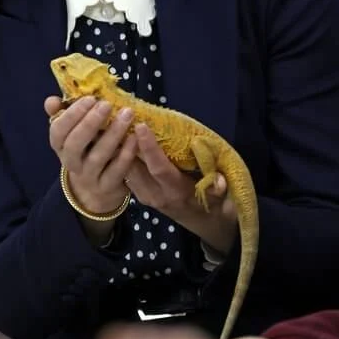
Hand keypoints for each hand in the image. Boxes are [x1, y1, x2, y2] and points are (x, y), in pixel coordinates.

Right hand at [46, 95, 136, 214]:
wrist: (95, 189)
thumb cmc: (85, 149)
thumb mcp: (72, 132)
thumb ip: (63, 113)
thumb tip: (51, 101)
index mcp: (60, 146)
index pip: (58, 130)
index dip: (72, 115)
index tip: (90, 98)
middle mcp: (71, 162)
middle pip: (75, 144)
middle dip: (91, 122)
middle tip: (107, 104)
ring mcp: (88, 177)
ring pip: (97, 157)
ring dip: (112, 134)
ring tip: (126, 115)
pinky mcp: (107, 187)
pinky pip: (116, 171)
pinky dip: (125, 153)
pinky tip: (134, 137)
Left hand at [125, 125, 236, 253]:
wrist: (204, 224)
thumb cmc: (214, 204)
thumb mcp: (222, 198)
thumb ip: (218, 189)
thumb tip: (219, 181)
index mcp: (176, 192)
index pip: (159, 168)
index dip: (149, 147)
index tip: (141, 125)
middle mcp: (156, 195)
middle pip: (135, 165)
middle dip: (127, 141)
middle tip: (121, 114)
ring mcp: (144, 195)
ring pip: (126, 167)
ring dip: (122, 145)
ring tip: (116, 120)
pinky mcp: (139, 193)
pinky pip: (126, 171)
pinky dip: (122, 154)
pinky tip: (119, 135)